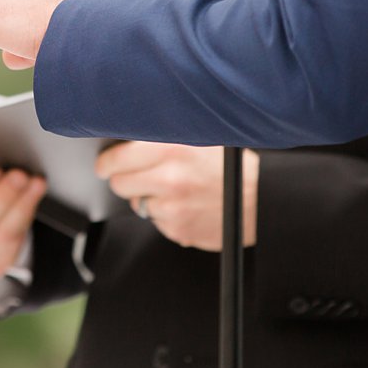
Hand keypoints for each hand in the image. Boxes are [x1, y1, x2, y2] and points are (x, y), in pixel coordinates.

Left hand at [97, 141, 258, 251]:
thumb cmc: (229, 165)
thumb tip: (124, 140)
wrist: (262, 199)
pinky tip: (187, 204)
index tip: (106, 164)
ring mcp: (172, 207)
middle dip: (125, 180)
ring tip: (175, 188)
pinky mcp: (177, 230)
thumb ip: (162, 137)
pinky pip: (156, 221)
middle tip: (138, 176)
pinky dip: (166, 215)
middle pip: (119, 183)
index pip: (115, 158)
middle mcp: (169, 177)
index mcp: (171, 148)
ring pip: (137, 204)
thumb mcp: (199, 137)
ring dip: (149, 198)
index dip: (107, 162)